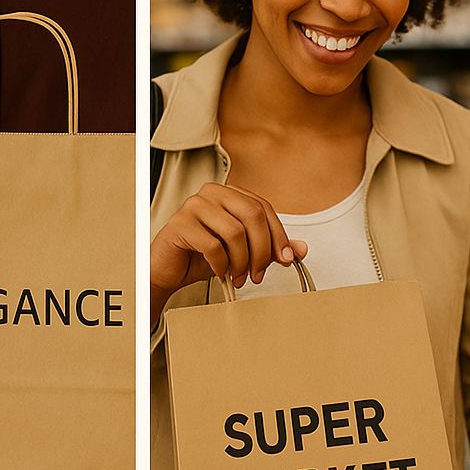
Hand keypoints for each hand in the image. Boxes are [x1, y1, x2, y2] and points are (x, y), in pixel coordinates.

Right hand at [149, 183, 308, 326]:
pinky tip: (220, 271)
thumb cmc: (202, 256)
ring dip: (241, 262)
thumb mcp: (243, 252)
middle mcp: (212, 193)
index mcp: (229, 193)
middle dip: (262, 250)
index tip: (286, 258)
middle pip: (252, 215)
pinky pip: (212, 245)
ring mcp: (194, 206)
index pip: (263, 207)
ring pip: (234, 232)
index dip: (278, 235)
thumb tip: (301, 248)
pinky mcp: (180, 224)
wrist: (168, 269)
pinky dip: (221, 264)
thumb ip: (270, 247)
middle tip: (258, 273)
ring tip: (238, 277)